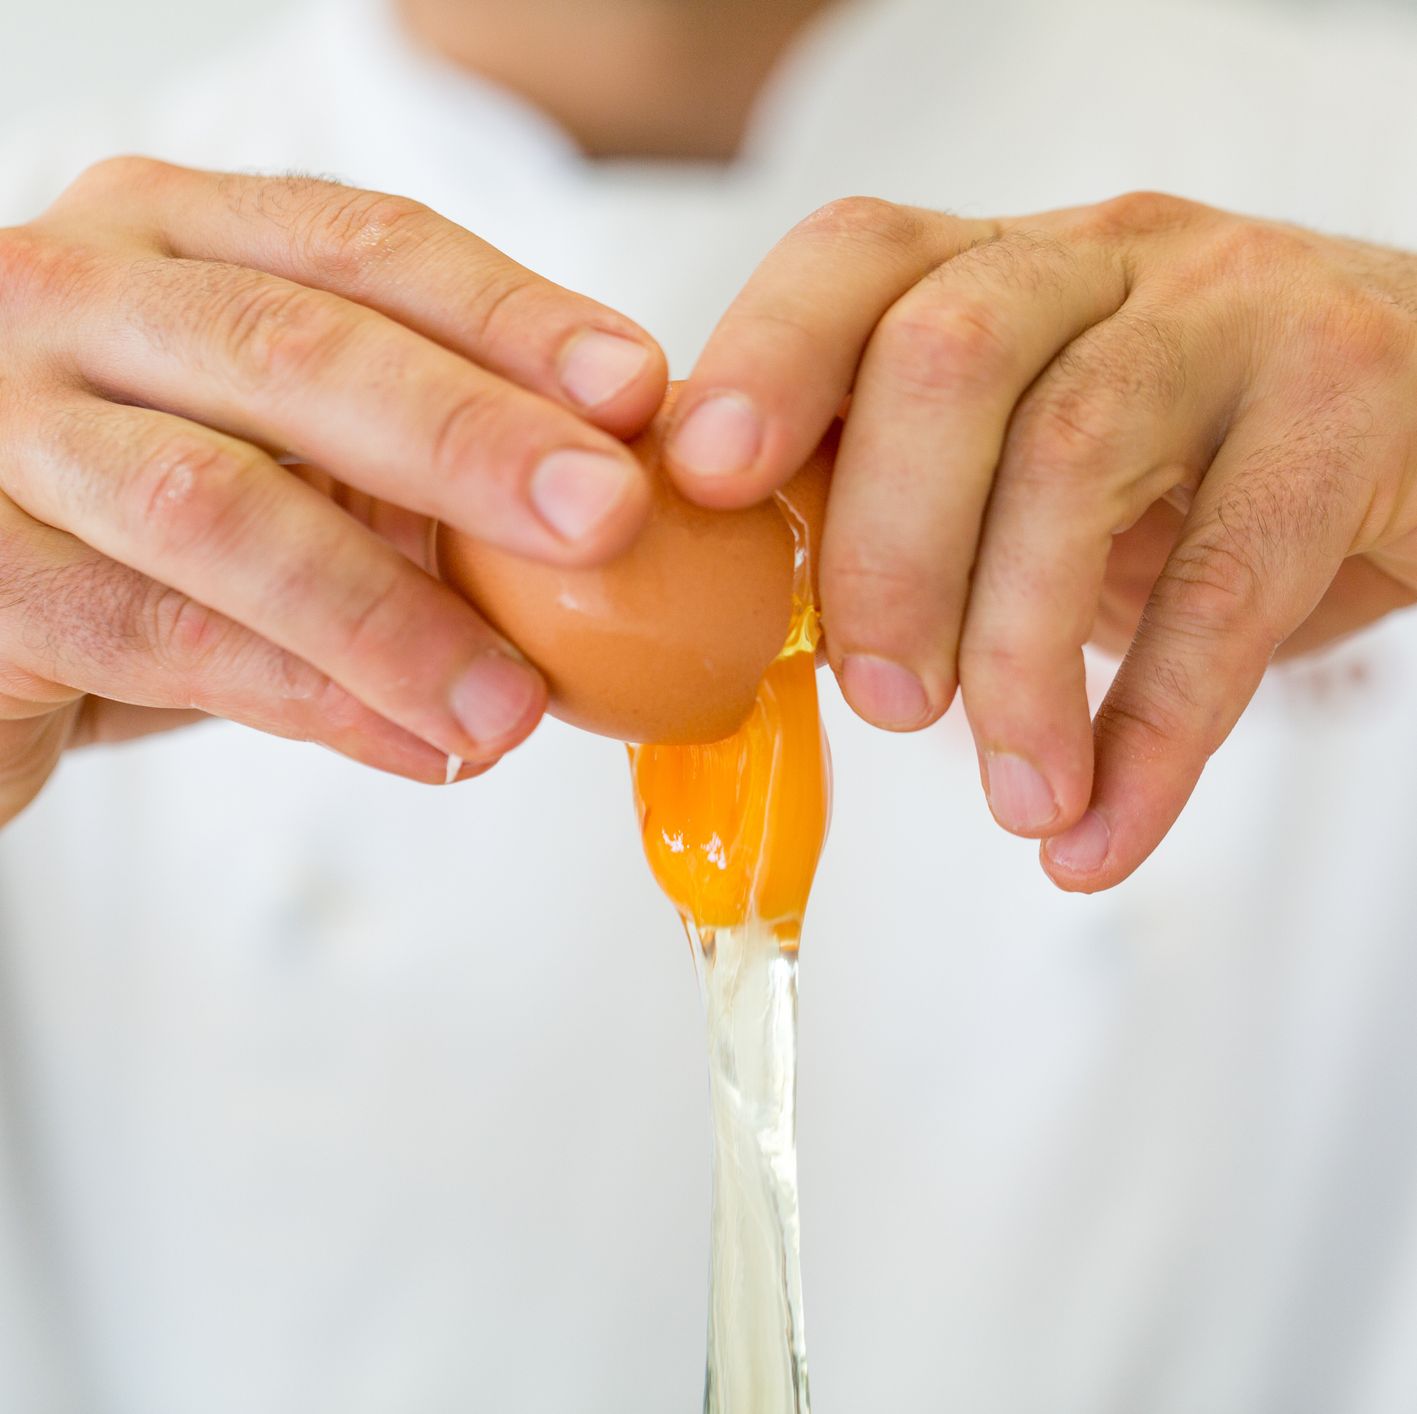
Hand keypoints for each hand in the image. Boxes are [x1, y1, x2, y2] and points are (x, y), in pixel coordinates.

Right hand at [0, 157, 666, 824]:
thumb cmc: (157, 516)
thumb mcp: (286, 450)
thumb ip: (407, 460)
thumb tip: (610, 513)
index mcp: (177, 236)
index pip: (366, 244)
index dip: (512, 317)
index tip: (640, 390)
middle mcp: (76, 297)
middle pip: (293, 351)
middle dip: (470, 440)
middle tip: (607, 518)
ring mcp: (0, 424)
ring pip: (220, 509)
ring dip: (395, 617)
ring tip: (514, 705)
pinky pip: (162, 638)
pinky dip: (312, 702)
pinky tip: (421, 749)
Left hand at [665, 193, 1416, 890]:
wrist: (1415, 430)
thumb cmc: (1179, 463)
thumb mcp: (1022, 458)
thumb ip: (900, 498)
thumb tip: (753, 622)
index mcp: (998, 266)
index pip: (857, 259)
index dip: (768, 359)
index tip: (705, 487)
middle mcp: (1106, 257)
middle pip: (947, 356)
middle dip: (887, 550)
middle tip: (883, 702)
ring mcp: (1233, 314)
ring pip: (1075, 453)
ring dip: (1015, 657)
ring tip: (1014, 798)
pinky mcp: (1350, 401)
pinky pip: (1229, 581)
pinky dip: (1155, 733)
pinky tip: (1104, 831)